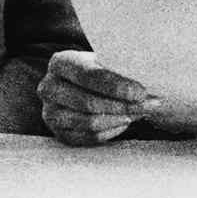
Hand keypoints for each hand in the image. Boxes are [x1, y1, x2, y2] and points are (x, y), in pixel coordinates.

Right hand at [38, 50, 158, 144]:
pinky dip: (111, 131)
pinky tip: (124, 122)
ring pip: (88, 122)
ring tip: (138, 112)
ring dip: (119, 119)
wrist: (84, 85)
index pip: (88, 75)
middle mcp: (48, 87)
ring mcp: (50, 113)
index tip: (141, 92)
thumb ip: (121, 65)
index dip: (116, 86)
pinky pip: (88, 137)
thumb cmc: (100, 69)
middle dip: (122, 105)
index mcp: (60, 62)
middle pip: (87, 102)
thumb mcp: (107, 59)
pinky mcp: (59, 133)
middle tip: (148, 105)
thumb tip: (148, 77)